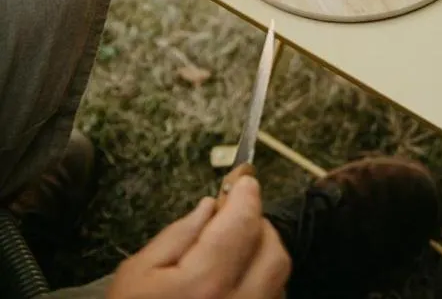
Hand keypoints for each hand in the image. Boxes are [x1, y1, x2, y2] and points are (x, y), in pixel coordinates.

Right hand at [107, 174, 290, 298]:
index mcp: (204, 283)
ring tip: (232, 253)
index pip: (243, 222)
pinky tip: (234, 285)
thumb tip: (210, 206)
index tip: (244, 180)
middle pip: (273, 251)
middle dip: (258, 225)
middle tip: (234, 219)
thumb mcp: (136, 275)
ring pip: (279, 280)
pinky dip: (262, 286)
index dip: (247, 194)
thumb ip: (177, 235)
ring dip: (263, 256)